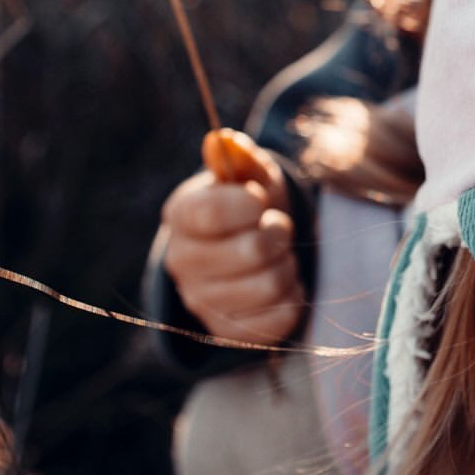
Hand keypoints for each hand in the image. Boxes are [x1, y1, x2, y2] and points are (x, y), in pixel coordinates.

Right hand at [161, 132, 304, 344]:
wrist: (248, 248)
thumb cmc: (251, 204)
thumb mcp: (250, 174)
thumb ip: (240, 158)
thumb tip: (222, 141)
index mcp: (182, 216)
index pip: (210, 212)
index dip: (247, 204)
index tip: (260, 200)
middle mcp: (183, 262)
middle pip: (250, 250)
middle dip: (278, 233)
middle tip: (277, 227)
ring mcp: (203, 302)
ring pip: (269, 286)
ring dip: (287, 266)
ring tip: (280, 256)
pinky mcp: (229, 332)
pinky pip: (279, 319)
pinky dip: (292, 298)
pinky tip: (283, 284)